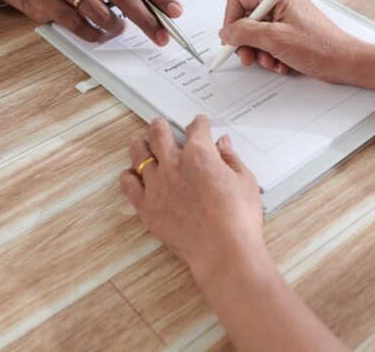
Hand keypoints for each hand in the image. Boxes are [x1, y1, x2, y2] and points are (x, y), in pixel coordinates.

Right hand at [0, 0, 182, 44]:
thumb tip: (162, 1)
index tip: (175, 11)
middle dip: (146, 19)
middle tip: (161, 35)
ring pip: (101, 11)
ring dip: (116, 27)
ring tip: (119, 29)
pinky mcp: (47, 0)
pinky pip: (79, 25)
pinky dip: (94, 34)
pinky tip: (99, 34)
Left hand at [120, 116, 264, 283]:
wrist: (223, 250)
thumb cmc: (238, 219)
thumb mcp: (245, 181)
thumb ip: (231, 159)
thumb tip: (224, 145)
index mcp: (200, 155)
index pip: (196, 129)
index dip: (199, 123)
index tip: (199, 123)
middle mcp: (174, 165)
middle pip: (159, 135)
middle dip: (160, 126)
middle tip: (159, 124)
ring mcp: (157, 186)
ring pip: (140, 155)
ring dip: (139, 144)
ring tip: (138, 141)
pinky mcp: (147, 207)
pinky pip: (129, 185)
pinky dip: (129, 176)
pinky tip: (130, 174)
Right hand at [218, 0, 363, 82]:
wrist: (344, 63)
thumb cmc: (320, 47)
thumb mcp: (275, 39)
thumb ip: (245, 33)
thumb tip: (227, 33)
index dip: (230, 19)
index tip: (231, 39)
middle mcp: (281, 5)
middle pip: (246, 19)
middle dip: (245, 41)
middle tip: (248, 57)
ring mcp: (286, 20)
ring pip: (256, 34)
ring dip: (259, 52)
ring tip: (270, 62)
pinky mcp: (290, 35)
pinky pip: (268, 44)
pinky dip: (270, 56)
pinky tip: (281, 64)